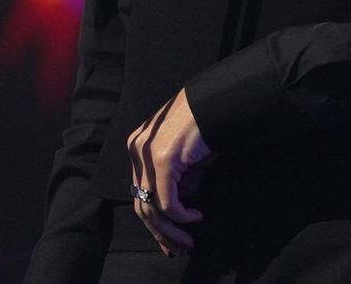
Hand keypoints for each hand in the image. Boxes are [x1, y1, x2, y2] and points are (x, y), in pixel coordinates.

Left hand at [127, 88, 213, 254]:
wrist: (214, 102)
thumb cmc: (204, 124)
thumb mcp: (187, 157)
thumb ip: (180, 180)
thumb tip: (181, 203)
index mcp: (138, 147)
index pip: (138, 192)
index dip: (152, 219)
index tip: (168, 238)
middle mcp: (136, 151)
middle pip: (140, 203)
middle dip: (159, 231)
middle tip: (176, 247)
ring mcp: (146, 156)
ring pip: (150, 207)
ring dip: (171, 229)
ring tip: (188, 240)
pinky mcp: (162, 160)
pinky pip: (167, 201)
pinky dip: (181, 215)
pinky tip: (196, 217)